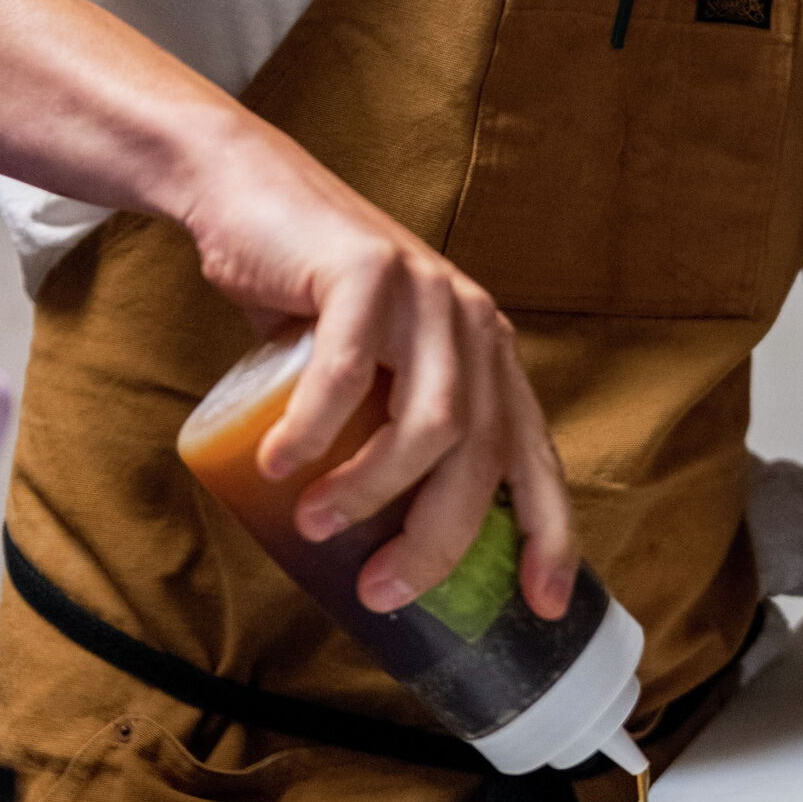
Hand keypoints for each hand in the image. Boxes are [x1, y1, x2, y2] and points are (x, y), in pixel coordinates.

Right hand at [181, 112, 575, 619]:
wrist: (252, 198)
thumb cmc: (309, 306)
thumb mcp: (372, 377)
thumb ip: (393, 435)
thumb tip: (385, 553)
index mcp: (489, 360)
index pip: (535, 457)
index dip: (551, 533)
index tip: (543, 603)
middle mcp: (475, 326)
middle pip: (481, 456)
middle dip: (436, 539)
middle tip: (380, 590)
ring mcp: (429, 292)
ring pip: (431, 422)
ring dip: (372, 490)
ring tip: (317, 526)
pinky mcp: (369, 268)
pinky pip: (349, 371)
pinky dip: (314, 428)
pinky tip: (278, 464)